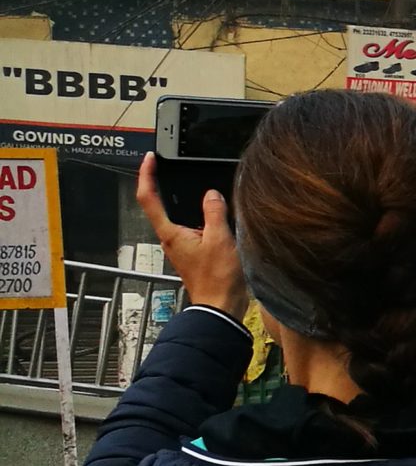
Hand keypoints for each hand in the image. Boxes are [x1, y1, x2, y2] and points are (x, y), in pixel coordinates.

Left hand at [138, 153, 248, 318]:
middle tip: (170, 166)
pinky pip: (191, 227)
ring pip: (177, 216)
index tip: (150, 158)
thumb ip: (215, 212)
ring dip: (184, 201)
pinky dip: (197, 216)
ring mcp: (180, 246)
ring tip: (198, 186)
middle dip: (164, 184)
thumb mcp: (220, 239)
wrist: (219, 307)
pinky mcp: (192, 253)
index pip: (149, 198)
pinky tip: (214, 214)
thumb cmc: (217, 278)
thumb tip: (211, 194)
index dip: (147, 175)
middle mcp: (170, 238)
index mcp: (170, 232)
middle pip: (160, 205)